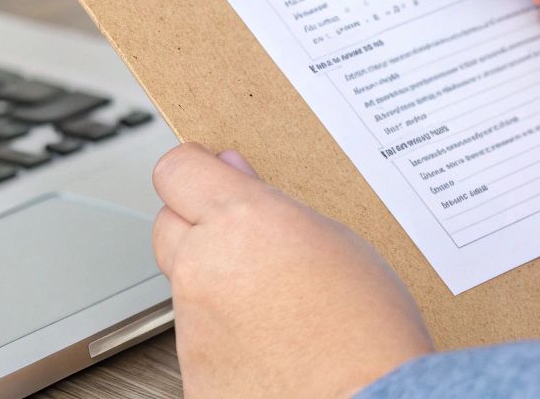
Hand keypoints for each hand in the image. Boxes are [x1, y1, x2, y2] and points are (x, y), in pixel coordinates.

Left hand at [151, 144, 431, 398]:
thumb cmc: (372, 337)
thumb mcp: (341, 245)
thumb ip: (273, 206)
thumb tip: (235, 175)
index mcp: (242, 222)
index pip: (177, 169)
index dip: (195, 171)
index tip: (208, 175)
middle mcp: (204, 267)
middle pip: (167, 225)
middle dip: (199, 228)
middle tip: (248, 246)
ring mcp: (190, 323)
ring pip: (185, 286)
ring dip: (214, 288)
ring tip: (275, 311)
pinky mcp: (189, 370)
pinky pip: (194, 340)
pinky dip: (220, 340)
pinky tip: (265, 348)